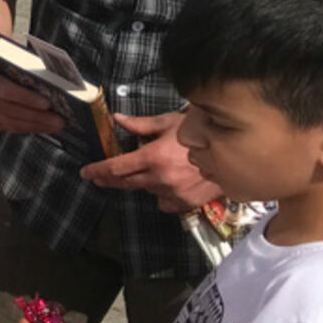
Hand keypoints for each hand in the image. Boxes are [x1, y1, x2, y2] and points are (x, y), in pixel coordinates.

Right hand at [0, 41, 66, 135]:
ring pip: (8, 121)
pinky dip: (24, 127)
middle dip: (36, 116)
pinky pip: (4, 125)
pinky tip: (41, 126)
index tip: (47, 104)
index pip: (4, 89)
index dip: (26, 98)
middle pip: (8, 109)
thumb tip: (52, 80)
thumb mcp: (7, 51)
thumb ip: (23, 63)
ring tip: (55, 126)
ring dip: (34, 125)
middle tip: (59, 120)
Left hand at [81, 110, 221, 211]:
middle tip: (98, 177)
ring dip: (142, 182)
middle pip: (125, 183)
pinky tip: (167, 184)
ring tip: (148, 170)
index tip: (86, 173)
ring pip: (146, 191)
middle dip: (109, 180)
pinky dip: (162, 194)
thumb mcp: (169, 122)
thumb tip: (117, 120)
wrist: (237, 150)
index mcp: (153, 157)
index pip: (116, 168)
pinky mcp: (188, 202)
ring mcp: (175, 193)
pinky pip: (164, 202)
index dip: (98, 171)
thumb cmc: (202, 131)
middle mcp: (160, 178)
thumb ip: (141, 125)